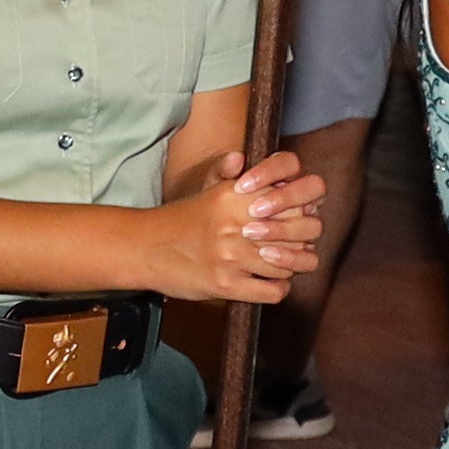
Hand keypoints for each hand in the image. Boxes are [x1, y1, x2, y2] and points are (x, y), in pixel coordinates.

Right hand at [150, 144, 322, 309]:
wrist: (143, 249)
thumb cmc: (180, 220)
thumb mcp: (206, 191)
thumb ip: (228, 174)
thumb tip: (240, 158)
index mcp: (236, 195)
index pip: (295, 198)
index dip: (304, 210)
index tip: (297, 217)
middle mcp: (236, 223)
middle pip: (301, 232)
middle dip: (301, 240)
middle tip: (294, 245)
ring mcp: (232, 256)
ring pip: (289, 264)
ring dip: (288, 267)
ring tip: (278, 264)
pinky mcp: (226, 285)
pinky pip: (274, 291)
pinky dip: (277, 289)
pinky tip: (268, 282)